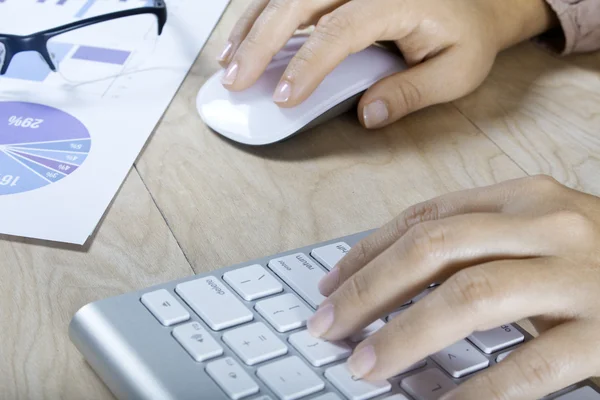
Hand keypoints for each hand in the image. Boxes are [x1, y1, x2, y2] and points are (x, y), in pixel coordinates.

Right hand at [218, 0, 557, 127]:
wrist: (479, 1)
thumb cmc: (468, 33)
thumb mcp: (457, 71)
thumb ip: (412, 92)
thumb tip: (369, 113)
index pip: (340, 30)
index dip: (306, 64)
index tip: (284, 97)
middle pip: (299, 1)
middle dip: (260, 41)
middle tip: (235, 79)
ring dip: (252, 24)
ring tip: (228, 61)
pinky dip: (263, 12)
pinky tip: (246, 34)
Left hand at [308, 175, 599, 398]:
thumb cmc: (596, 264)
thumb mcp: (533, 237)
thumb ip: (472, 245)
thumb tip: (388, 275)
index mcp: (523, 199)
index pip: (425, 218)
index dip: (368, 251)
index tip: (330, 284)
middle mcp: (549, 224)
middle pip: (433, 249)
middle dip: (369, 289)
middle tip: (327, 325)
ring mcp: (581, 275)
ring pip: (470, 298)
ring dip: (405, 335)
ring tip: (364, 367)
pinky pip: (531, 364)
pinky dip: (478, 391)